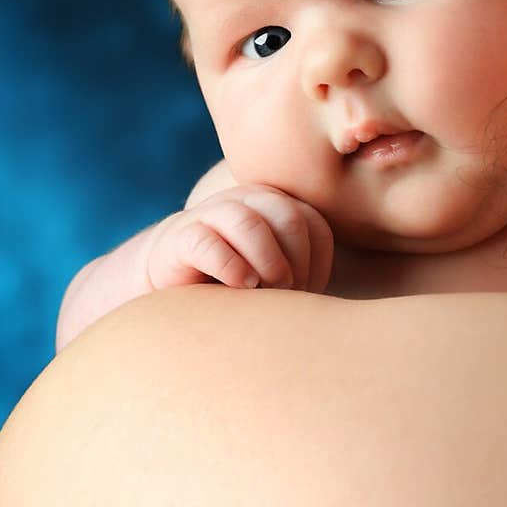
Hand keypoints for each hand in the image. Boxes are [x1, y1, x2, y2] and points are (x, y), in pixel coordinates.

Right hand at [144, 185, 333, 293]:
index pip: (314, 224)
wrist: (174, 277)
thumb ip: (302, 271)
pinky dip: (231, 268)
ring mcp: (211, 213)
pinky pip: (208, 243)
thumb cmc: (237, 281)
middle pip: (289, 217)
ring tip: (264, 291)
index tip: (307, 295)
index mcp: (275, 205)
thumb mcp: (275, 273)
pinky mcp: (180, 237)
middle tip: (287, 294)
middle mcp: (246, 200)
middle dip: (295, 262)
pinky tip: (240, 288)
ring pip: (249, 222)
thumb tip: (333, 305)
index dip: (317, 264)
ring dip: (266, 263)